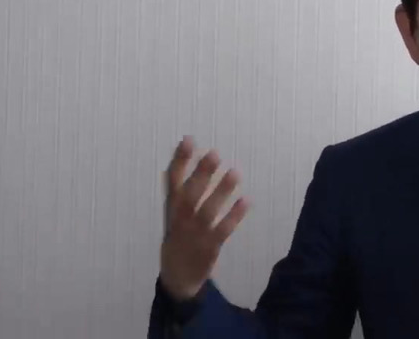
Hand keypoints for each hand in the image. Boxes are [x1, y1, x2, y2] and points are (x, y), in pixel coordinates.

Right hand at [159, 136, 249, 300]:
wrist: (177, 278)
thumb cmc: (178, 239)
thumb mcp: (172, 215)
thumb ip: (177, 192)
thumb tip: (178, 163)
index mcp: (172, 209)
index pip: (172, 181)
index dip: (179, 160)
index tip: (188, 139)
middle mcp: (181, 219)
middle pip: (190, 194)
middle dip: (201, 173)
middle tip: (214, 153)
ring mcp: (196, 234)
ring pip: (208, 210)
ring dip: (221, 191)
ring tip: (235, 172)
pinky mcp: (210, 247)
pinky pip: (223, 229)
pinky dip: (234, 215)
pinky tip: (246, 200)